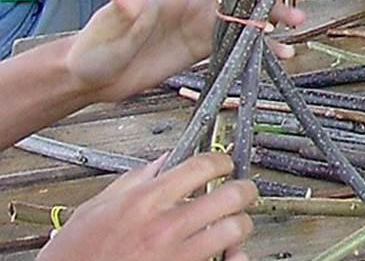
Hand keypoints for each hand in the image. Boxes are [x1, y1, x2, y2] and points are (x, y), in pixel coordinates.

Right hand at [38, 154, 255, 260]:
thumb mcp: (97, 207)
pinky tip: (231, 253)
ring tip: (234, 221)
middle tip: (240, 190)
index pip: (202, 166)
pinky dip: (235, 257)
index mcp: (144, 202)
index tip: (223, 164)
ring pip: (234, 230)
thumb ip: (134, 180)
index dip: (220, 160)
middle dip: (242, 189)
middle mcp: (164, 226)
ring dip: (240, 223)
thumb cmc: (75, 254)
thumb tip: (163, 162)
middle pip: (230, 196)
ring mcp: (175, 255)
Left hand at [64, 0, 310, 104]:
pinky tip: (281, 53)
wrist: (93, 79)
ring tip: (297, 19)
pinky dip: (263, 44)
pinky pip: (243, 38)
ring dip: (275, 7)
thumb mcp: (109, 25)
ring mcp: (202, 16)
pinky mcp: (206, 42)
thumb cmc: (96, 46)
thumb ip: (122, 5)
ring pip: (248, 3)